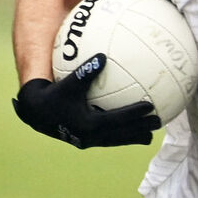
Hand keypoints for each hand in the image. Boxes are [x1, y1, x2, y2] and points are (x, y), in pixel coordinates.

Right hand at [12, 53, 160, 147]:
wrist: (37, 114)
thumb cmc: (54, 94)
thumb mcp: (69, 82)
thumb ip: (85, 71)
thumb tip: (102, 56)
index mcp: (88, 124)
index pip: (117, 119)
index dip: (134, 113)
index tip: (150, 106)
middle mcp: (91, 136)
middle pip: (122, 134)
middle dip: (141, 129)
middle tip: (160, 122)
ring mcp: (90, 141)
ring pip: (117, 141)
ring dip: (134, 137)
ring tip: (151, 135)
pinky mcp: (88, 141)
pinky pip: (110, 140)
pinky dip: (123, 137)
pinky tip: (133, 132)